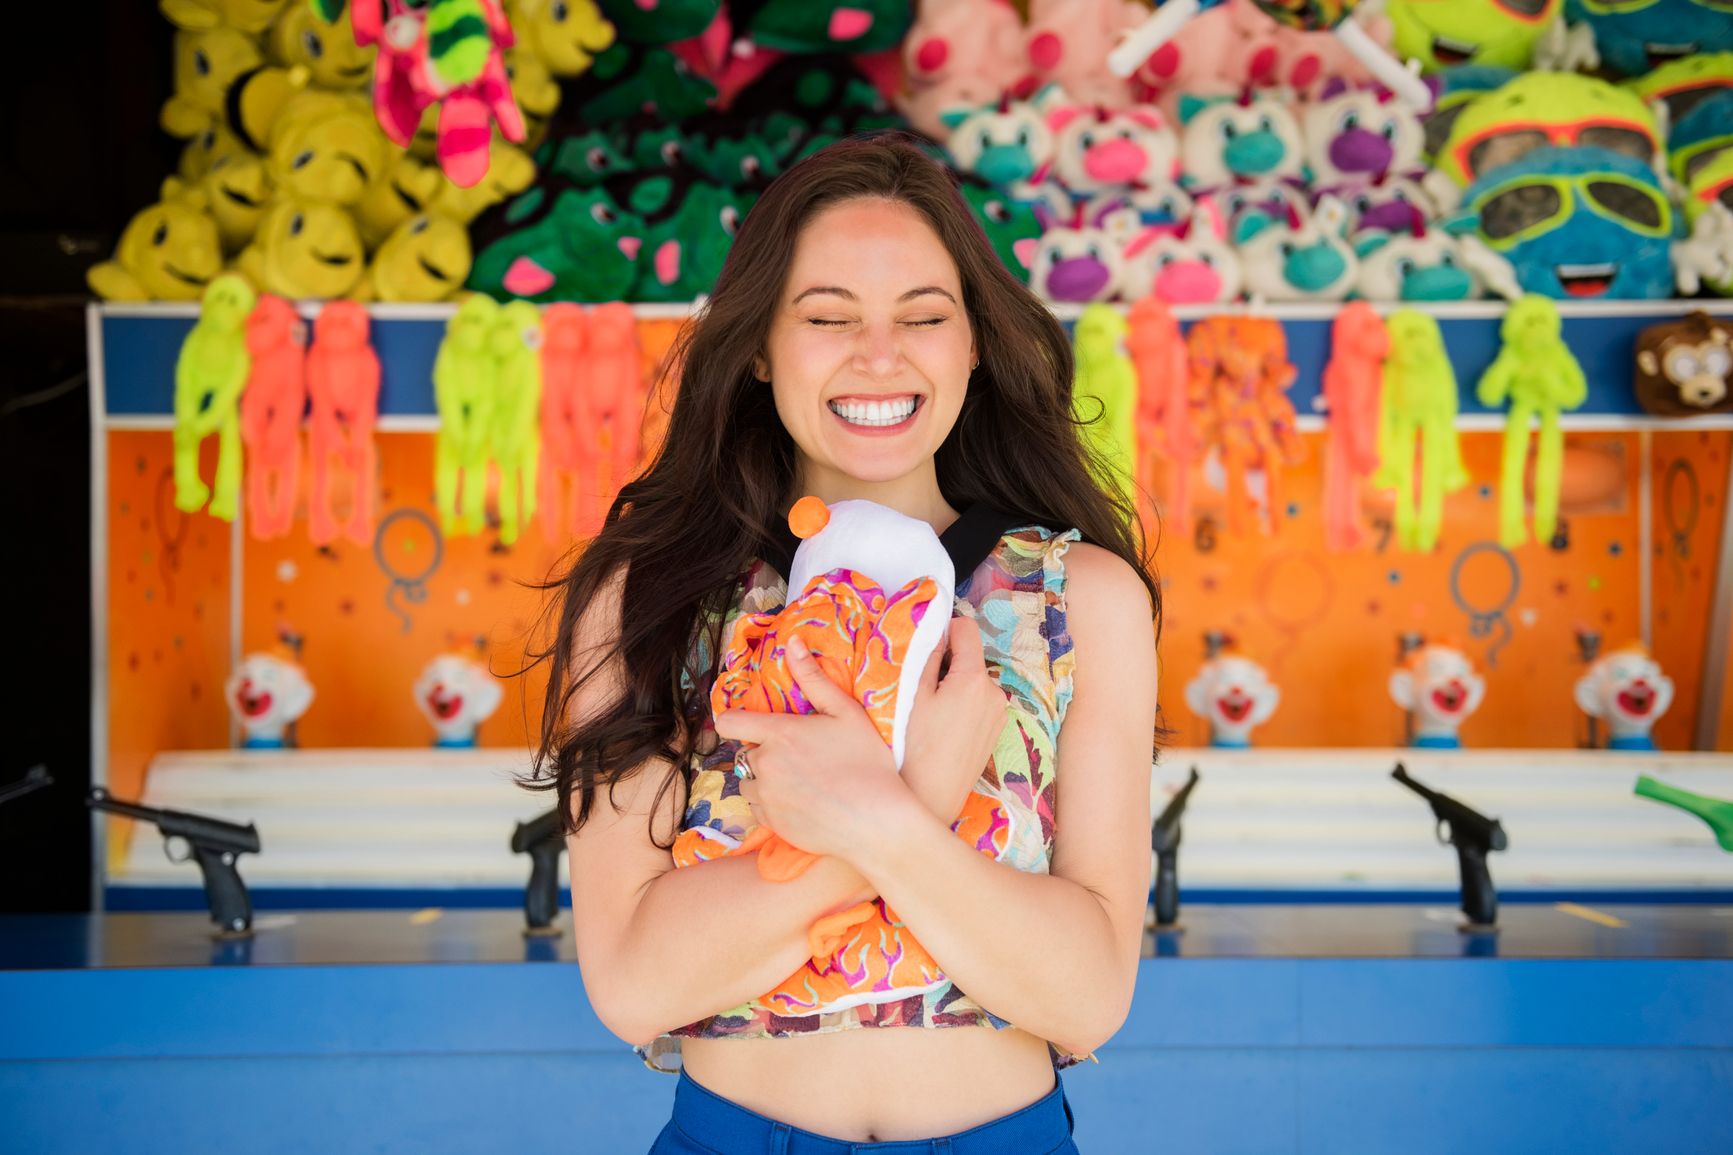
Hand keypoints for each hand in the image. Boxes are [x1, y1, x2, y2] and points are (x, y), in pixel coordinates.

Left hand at [712, 634, 909, 865]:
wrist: (876, 822)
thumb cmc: (867, 762)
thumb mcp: (846, 712)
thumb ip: (814, 678)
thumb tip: (792, 642)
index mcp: (778, 734)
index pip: (729, 722)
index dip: (735, 721)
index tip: (748, 724)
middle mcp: (763, 765)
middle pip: (743, 754)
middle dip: (762, 752)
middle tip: (796, 756)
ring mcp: (765, 797)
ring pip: (748, 782)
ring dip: (763, 779)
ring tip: (798, 781)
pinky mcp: (772, 824)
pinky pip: (758, 808)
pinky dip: (771, 804)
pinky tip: (801, 802)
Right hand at [900, 615, 1011, 827]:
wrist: (932, 796)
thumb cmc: (916, 747)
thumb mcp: (913, 695)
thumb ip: (925, 656)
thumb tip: (933, 629)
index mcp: (974, 679)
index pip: (966, 628)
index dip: (944, 629)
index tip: (926, 646)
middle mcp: (995, 692)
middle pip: (970, 656)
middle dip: (947, 662)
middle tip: (921, 687)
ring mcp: (999, 712)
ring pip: (973, 680)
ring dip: (954, 684)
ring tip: (931, 712)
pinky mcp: (996, 729)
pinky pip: (979, 701)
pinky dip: (962, 703)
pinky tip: (944, 727)